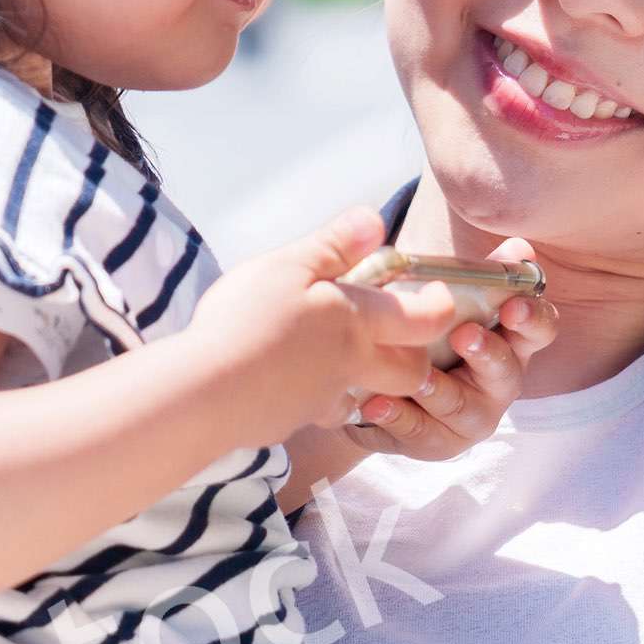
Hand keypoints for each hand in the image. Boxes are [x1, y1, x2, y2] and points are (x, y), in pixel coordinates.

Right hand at [187, 207, 510, 450]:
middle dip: (414, 355)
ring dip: (357, 377)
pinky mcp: (289, 422)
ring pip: (360, 393)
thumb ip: (334, 245)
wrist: (204, 394)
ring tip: (323, 353)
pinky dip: (305, 392)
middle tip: (394, 332)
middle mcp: (352, 366)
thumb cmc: (247, 322)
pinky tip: (275, 374)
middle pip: (411, 372)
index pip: (427, 320)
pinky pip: (312, 408)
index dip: (440, 306)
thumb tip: (375, 221)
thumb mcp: (289, 266)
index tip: (434, 293)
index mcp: (358, 323)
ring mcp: (322, 400)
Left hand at [276, 237, 555, 503]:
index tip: (513, 304)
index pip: (540, 330)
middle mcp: (498, 384)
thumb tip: (519, 246)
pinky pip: (418, 433)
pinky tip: (375, 403)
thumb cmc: (429, 335)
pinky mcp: (433, 442)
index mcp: (511, 342)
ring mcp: (468, 418)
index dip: (532, 317)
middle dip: (488, 355)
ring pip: (463, 409)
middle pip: (507, 374)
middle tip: (464, 335)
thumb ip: (485, 274)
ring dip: (441, 391)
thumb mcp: (453, 303)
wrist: (382, 385)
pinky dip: (397, 417)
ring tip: (417, 375)